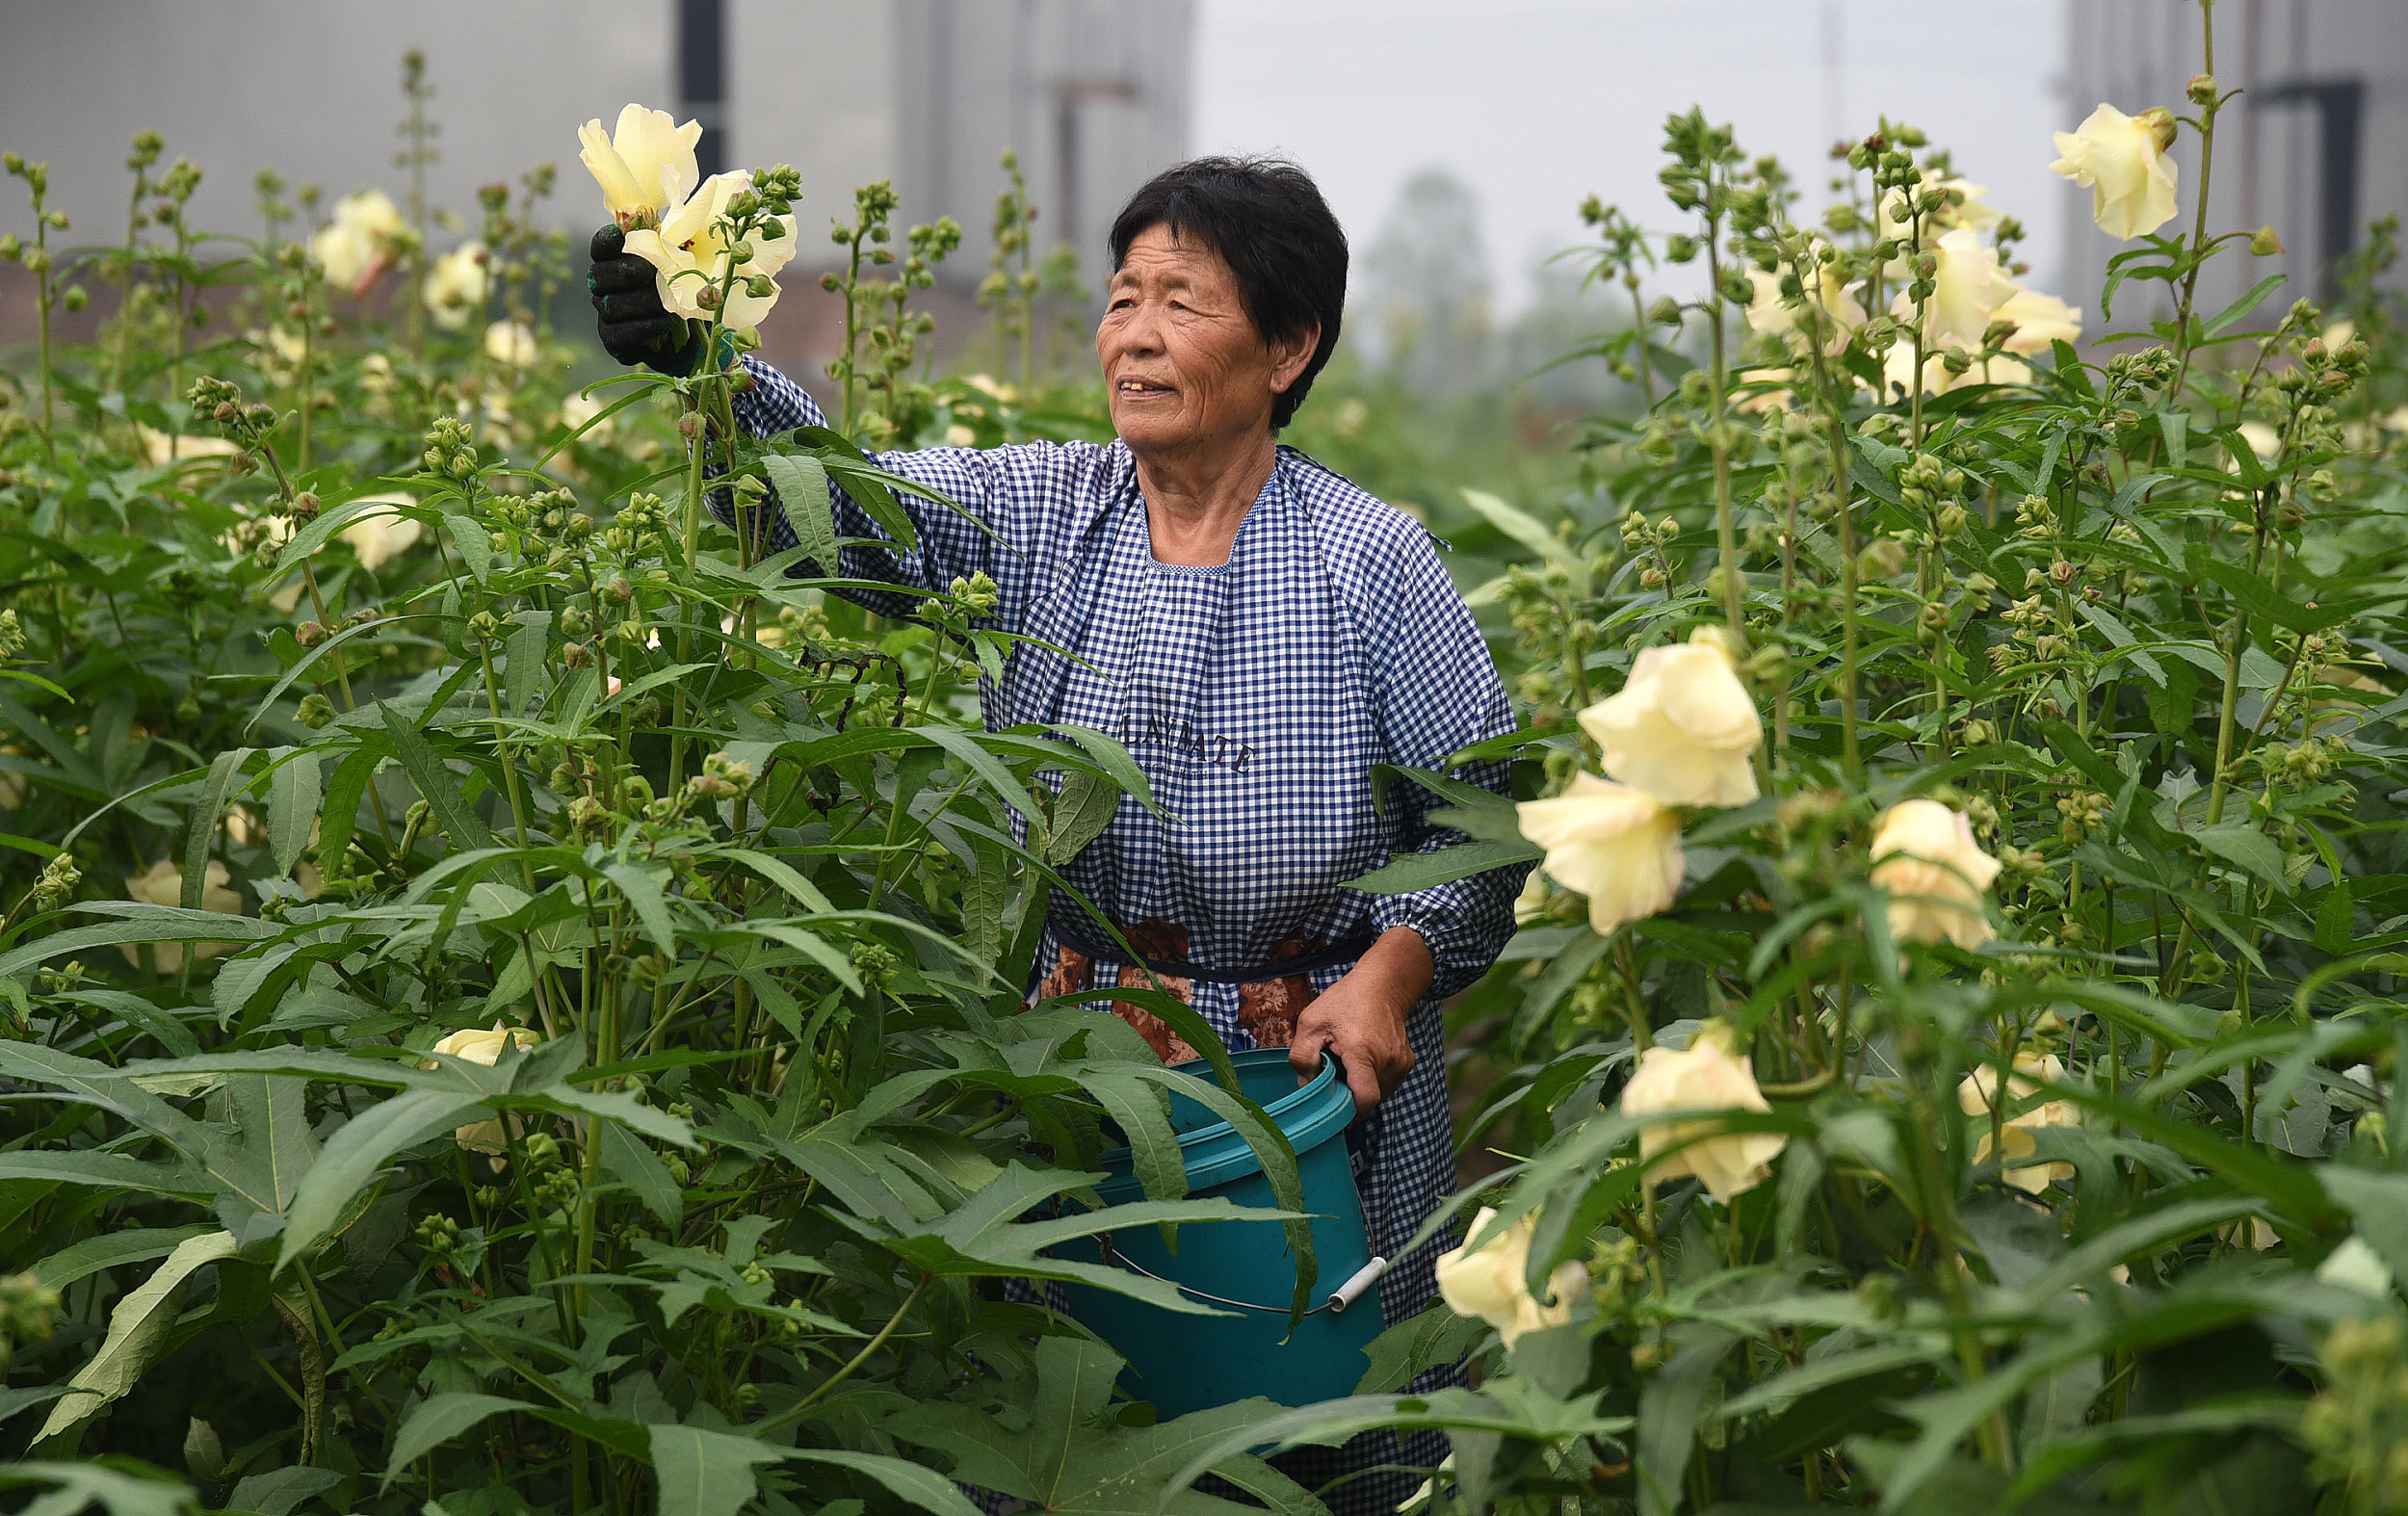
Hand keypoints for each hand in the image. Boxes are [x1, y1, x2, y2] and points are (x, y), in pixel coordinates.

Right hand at [588, 225, 699, 373]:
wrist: (692, 340)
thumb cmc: (685, 297)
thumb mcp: (683, 270)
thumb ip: (672, 253)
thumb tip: (670, 237)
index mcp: (616, 263)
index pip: (601, 248)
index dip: (607, 241)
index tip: (620, 235)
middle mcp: (604, 288)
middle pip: (598, 276)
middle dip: (624, 272)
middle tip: (649, 273)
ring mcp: (606, 314)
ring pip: (611, 306)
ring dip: (642, 303)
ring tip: (668, 305)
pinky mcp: (613, 341)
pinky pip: (618, 334)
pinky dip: (643, 328)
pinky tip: (664, 324)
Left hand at [1288, 927, 1433, 1110]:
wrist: (1383, 984)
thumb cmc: (1345, 1001)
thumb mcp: (1311, 1022)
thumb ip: (1302, 1056)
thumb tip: (1305, 1085)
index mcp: (1363, 1052)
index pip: (1365, 1100)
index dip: (1348, 1111)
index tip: (1334, 1106)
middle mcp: (1388, 1061)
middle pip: (1369, 1099)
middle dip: (1350, 1094)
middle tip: (1336, 1073)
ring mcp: (1401, 1063)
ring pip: (1379, 1094)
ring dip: (1362, 1086)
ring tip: (1350, 1062)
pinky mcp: (1406, 1063)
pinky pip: (1387, 1084)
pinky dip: (1373, 1079)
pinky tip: (1363, 1059)